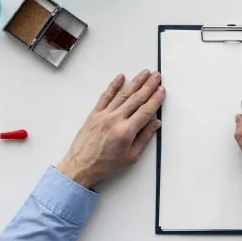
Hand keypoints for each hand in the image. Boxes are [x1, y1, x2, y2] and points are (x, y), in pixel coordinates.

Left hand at [57, 71, 165, 187]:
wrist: (80, 166)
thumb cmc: (104, 165)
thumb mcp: (131, 156)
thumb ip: (145, 137)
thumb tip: (155, 123)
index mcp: (126, 132)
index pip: (146, 111)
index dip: (155, 99)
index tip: (161, 90)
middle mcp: (115, 120)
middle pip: (136, 99)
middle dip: (148, 86)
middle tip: (156, 76)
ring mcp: (104, 115)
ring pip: (123, 94)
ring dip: (135, 82)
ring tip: (144, 73)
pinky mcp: (94, 114)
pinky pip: (105, 96)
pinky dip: (114, 85)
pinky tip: (121, 77)